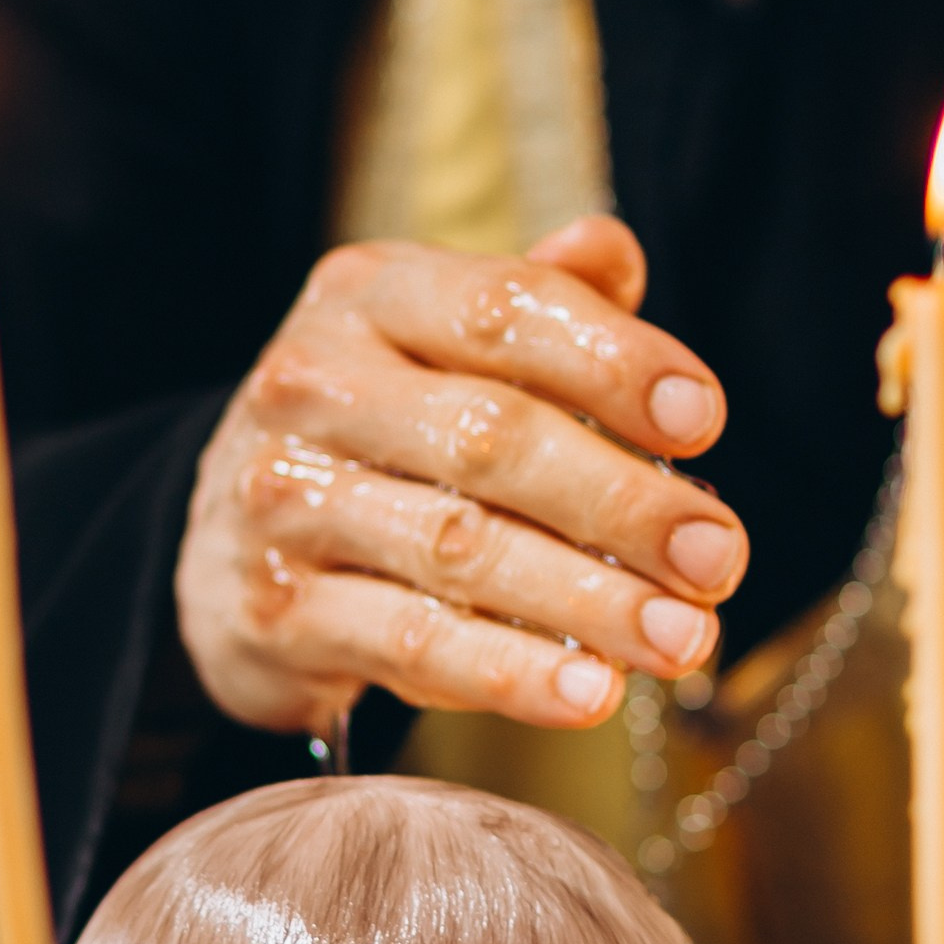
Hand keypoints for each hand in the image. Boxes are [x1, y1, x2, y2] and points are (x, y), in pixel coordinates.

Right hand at [174, 217, 745, 737]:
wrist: (226, 543)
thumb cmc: (381, 429)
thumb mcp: (438, 342)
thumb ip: (534, 300)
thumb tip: (611, 250)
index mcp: (366, 297)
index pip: (500, 308)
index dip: (611, 361)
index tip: (703, 420)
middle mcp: (310, 386)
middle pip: (488, 438)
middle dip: (621, 502)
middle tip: (717, 555)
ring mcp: (283, 503)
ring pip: (456, 549)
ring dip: (587, 601)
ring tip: (682, 637)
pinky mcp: (273, 612)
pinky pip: (410, 644)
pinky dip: (510, 675)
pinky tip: (590, 693)